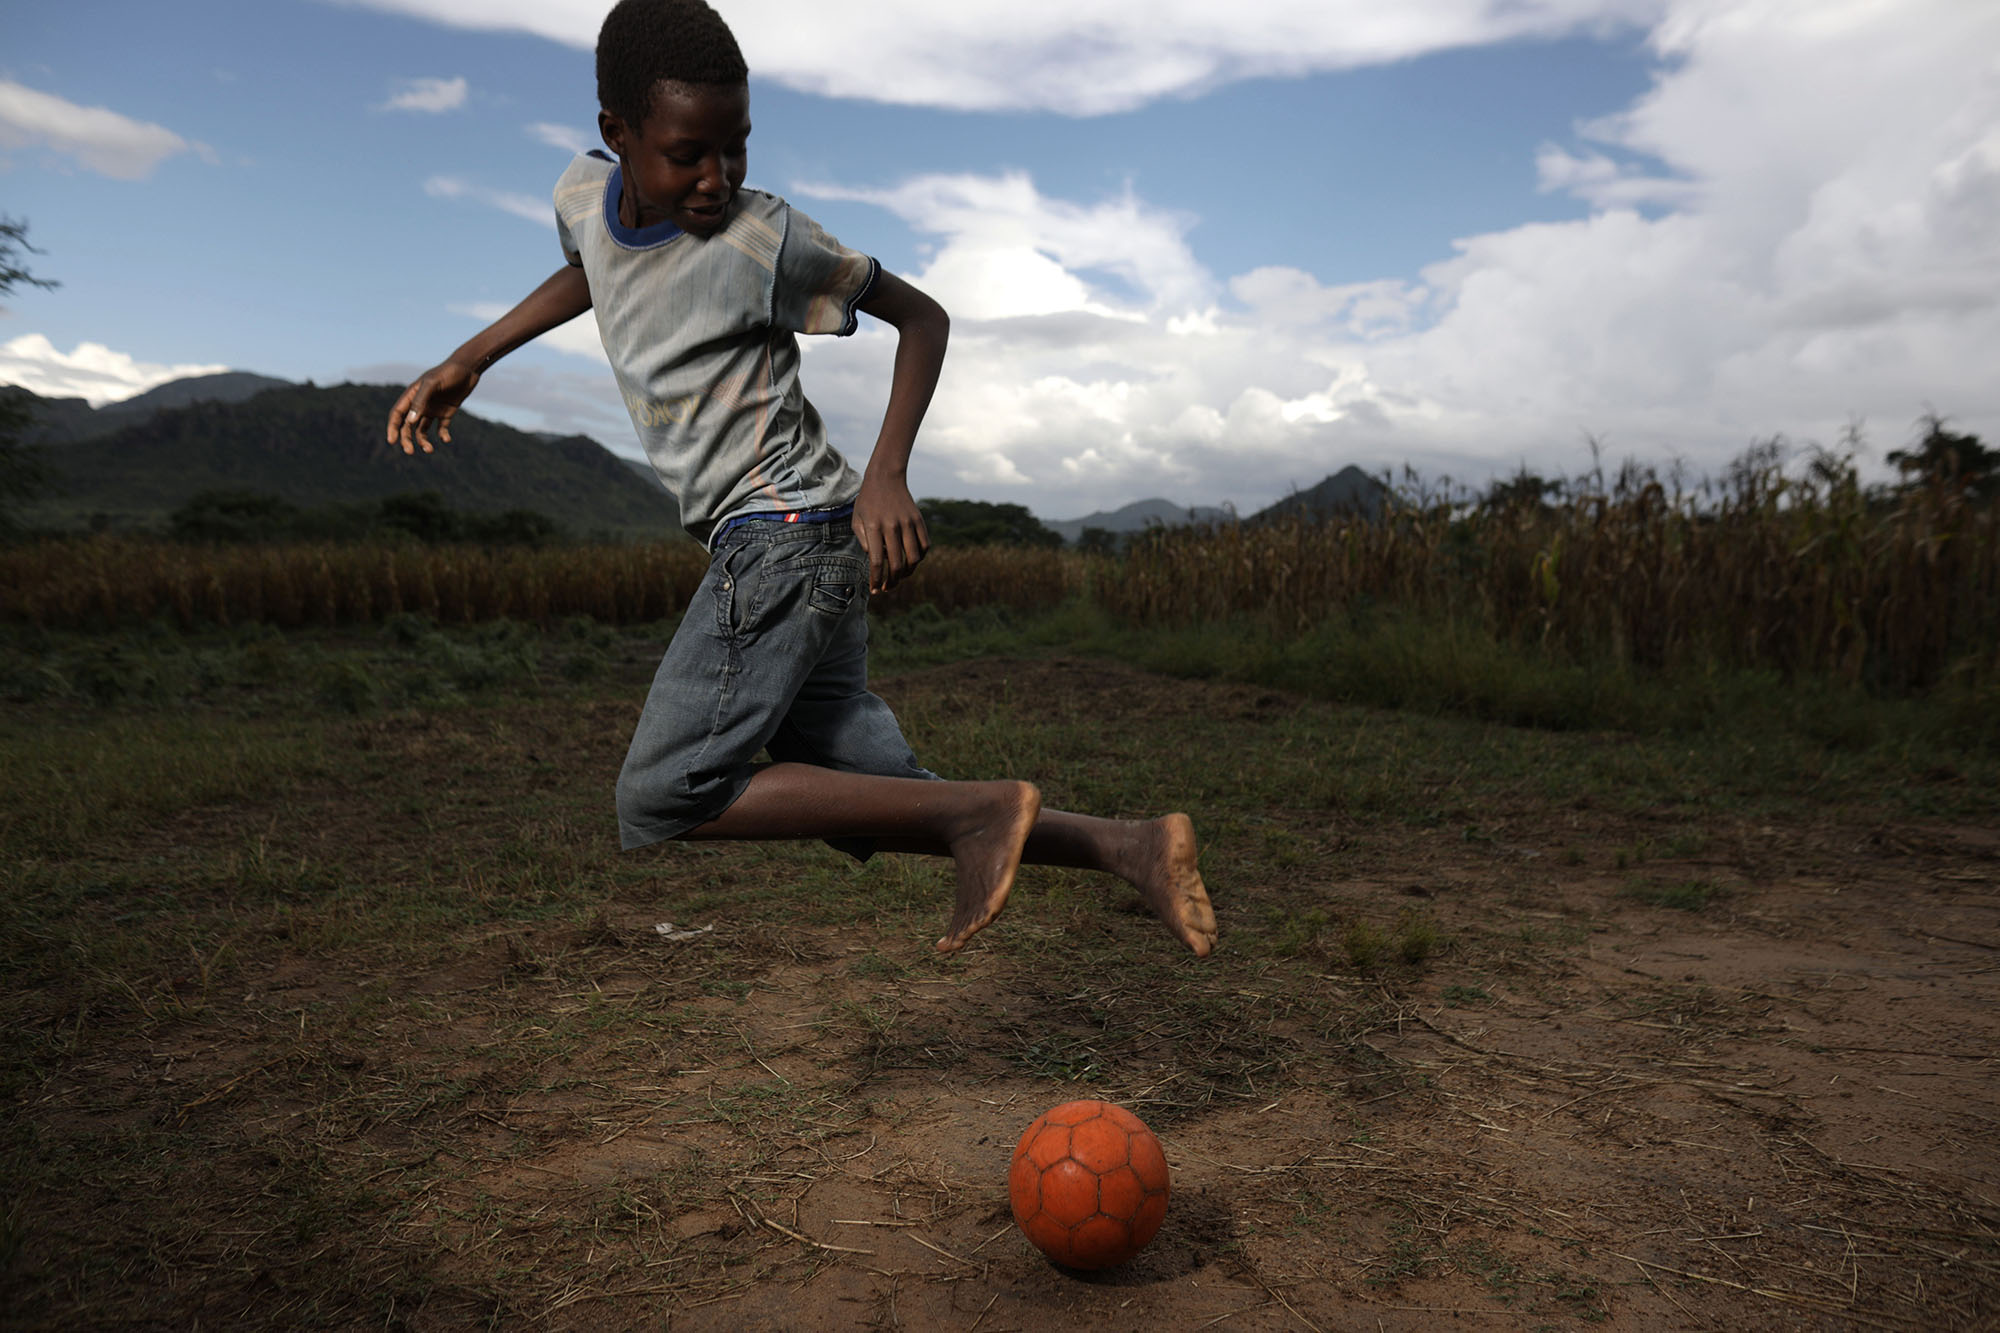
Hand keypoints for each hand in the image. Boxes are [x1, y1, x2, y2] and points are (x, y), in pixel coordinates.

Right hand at [386, 360, 479, 454]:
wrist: (468, 368)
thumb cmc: (449, 373)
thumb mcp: (433, 384)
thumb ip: (420, 401)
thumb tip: (410, 422)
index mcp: (412, 395)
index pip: (397, 414)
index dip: (392, 428)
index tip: (392, 441)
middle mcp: (420, 404)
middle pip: (407, 426)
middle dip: (406, 439)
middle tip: (410, 452)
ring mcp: (433, 408)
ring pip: (422, 429)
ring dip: (423, 441)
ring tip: (430, 449)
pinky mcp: (446, 412)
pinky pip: (441, 428)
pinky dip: (442, 435)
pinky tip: (446, 439)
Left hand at [852, 473, 929, 592]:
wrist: (885, 478)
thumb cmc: (867, 501)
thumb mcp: (857, 520)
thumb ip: (864, 542)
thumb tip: (877, 561)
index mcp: (874, 527)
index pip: (877, 561)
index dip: (876, 579)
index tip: (875, 590)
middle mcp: (892, 526)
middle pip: (897, 564)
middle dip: (892, 582)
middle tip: (888, 588)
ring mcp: (908, 523)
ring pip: (914, 558)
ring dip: (908, 573)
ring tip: (900, 577)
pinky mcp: (919, 520)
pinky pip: (925, 546)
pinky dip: (920, 558)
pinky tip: (912, 561)